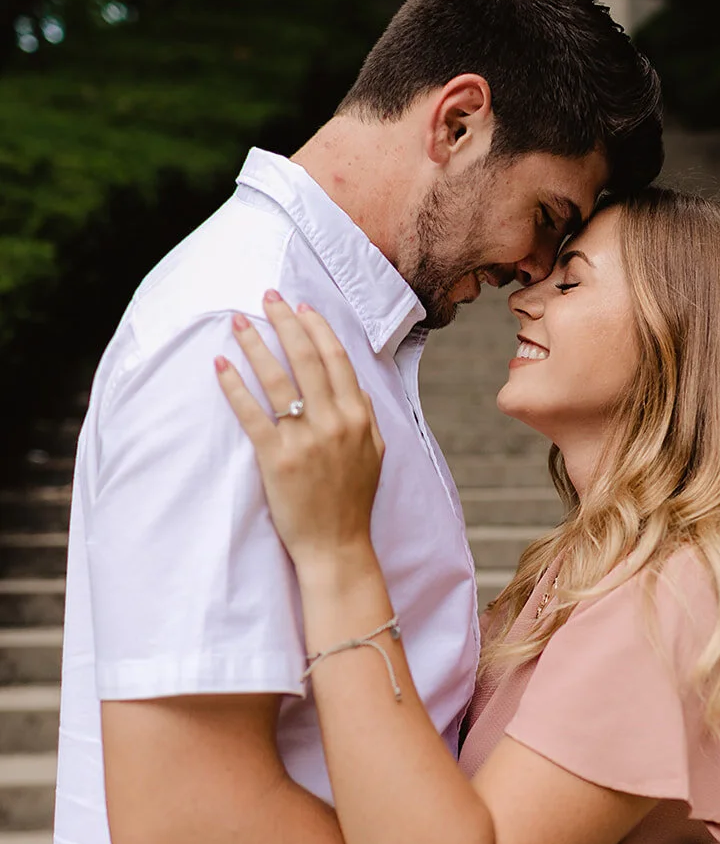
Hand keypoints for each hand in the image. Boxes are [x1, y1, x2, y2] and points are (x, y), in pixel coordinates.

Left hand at [215, 291, 383, 571]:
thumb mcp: (374, 452)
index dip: (316, 327)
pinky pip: (251, 413)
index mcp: (359, 416)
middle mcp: (334, 422)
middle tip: (266, 297)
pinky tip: (221, 363)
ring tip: (238, 321)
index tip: (300, 307)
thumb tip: (353, 383)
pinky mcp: (275, 459)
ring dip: (255, 344)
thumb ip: (366, 414)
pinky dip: (234, 385)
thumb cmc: (353, 501)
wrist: (337, 546)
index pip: (336, 358)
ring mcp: (304, 439)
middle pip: (305, 358)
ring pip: (276, 379)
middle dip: (284, 322)